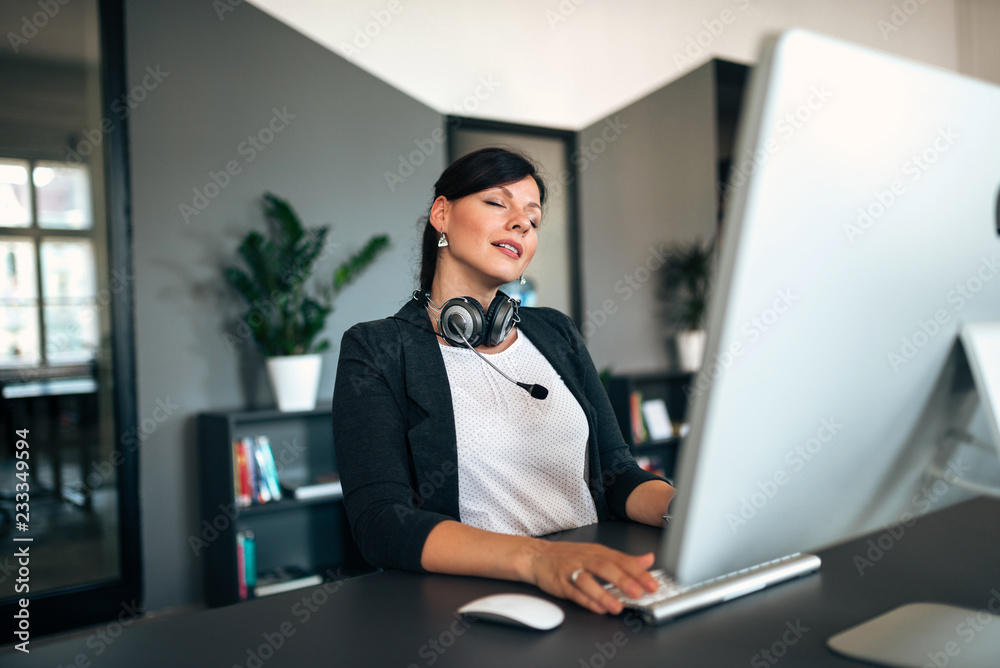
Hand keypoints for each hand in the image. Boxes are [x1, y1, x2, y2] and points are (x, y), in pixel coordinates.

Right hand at [520, 540, 659, 613]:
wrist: (537, 555)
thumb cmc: (569, 556)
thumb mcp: (598, 553)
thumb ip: (624, 559)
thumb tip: (648, 559)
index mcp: (598, 552)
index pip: (622, 560)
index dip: (638, 572)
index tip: (652, 584)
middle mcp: (586, 559)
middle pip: (606, 568)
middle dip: (623, 581)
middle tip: (638, 592)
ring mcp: (571, 570)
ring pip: (588, 581)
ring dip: (603, 594)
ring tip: (617, 607)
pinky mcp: (559, 583)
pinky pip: (573, 592)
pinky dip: (586, 600)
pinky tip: (597, 608)